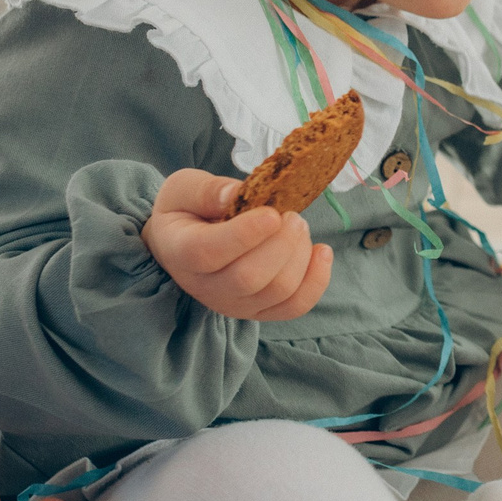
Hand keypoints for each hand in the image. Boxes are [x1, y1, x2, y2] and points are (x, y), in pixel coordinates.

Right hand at [143, 169, 332, 320]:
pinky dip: (317, 279)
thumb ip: (207, 190)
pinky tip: (321, 251)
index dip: (244, 234)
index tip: (272, 214)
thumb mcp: (184, 189)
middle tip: (291, 216)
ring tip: (298, 226)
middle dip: (282, 243)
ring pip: (278, 290)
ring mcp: (234, 304)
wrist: (184, 245)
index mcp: (180, 252)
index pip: (209, 253)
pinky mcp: (260, 311)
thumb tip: (237, 193)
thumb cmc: (187, 212)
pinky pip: (295, 306)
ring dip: (300, 254)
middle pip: (250, 277)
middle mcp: (206, 287)